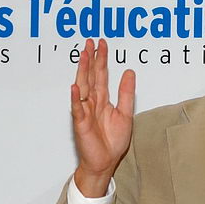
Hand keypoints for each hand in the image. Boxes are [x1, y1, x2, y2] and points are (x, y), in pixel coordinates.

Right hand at [71, 38, 135, 196]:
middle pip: (91, 76)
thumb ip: (127, 93)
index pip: (102, 75)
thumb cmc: (112, 141)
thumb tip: (130, 72)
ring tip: (83, 55)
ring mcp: (85, 111)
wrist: (105, 162)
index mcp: (103, 99)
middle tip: (90, 41)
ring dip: (82, 71)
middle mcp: (92, 102)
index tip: (102, 44)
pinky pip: (77, 108)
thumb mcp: (126, 113)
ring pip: (83, 87)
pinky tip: (75, 87)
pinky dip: (76, 98)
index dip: (102, 59)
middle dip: (91, 59)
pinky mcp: (81, 123)